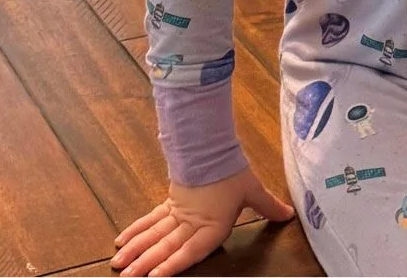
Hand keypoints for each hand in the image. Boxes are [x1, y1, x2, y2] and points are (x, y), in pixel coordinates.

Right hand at [112, 173, 295, 275]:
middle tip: (126, 277)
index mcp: (211, 225)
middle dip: (145, 263)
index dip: (173, 266)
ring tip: (118, 264)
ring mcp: (177, 211)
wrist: (211, 143)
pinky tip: (122, 239)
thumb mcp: (252, 189)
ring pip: (153, 233)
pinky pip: (150, 218)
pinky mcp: (171, 200)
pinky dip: (136, 229)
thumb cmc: (231, 169)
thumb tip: (289, 215)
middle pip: (165, 245)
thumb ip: (268, 206)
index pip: (191, 251)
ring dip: (135, 250)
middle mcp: (190, 222)